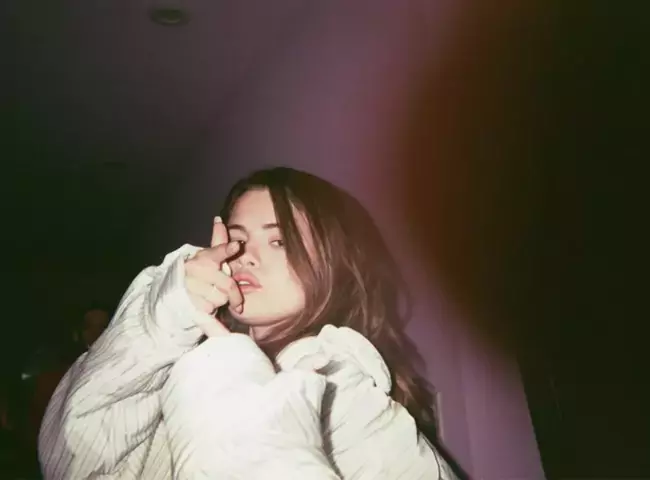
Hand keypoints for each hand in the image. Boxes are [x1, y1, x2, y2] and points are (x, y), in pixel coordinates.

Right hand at [184, 217, 242, 335]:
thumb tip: (219, 220)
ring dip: (218, 303)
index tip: (236, 246)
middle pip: (226, 284)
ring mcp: (189, 291)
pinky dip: (216, 327)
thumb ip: (217, 243)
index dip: (226, 250)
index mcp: (201, 259)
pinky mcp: (188, 309)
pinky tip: (224, 332)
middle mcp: (193, 273)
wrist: (170, 297)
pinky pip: (208, 316)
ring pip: (219, 300)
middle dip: (229, 292)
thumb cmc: (195, 276)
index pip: (216, 254)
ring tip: (209, 299)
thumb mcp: (205, 259)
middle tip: (224, 293)